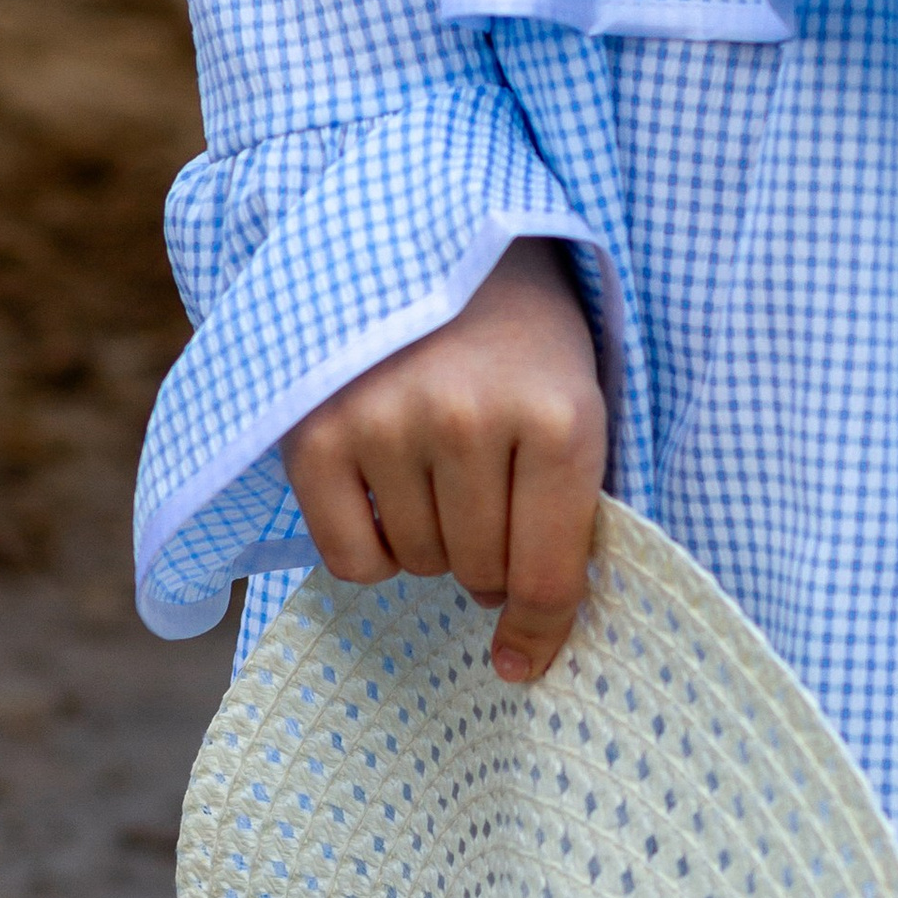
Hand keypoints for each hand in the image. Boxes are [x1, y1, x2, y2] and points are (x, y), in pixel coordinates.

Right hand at [280, 236, 606, 681]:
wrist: (436, 236)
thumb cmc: (522, 341)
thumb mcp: (579, 406)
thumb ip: (570, 517)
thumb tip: (522, 653)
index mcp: (558, 417)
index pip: (548, 575)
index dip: (541, 633)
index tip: (522, 661)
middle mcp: (469, 419)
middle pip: (478, 576)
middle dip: (490, 562)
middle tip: (490, 503)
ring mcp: (386, 421)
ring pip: (416, 565)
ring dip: (432, 543)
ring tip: (441, 470)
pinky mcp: (318, 430)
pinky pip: (349, 557)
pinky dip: (371, 549)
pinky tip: (389, 494)